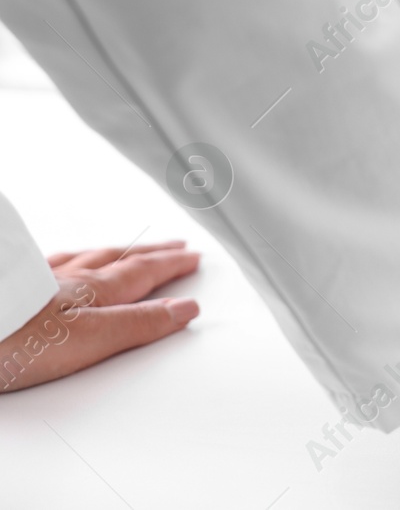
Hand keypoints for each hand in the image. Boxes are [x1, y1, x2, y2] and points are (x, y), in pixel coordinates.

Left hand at [0, 241, 200, 392]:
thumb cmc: (12, 341)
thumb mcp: (88, 339)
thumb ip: (138, 324)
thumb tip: (183, 310)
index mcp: (92, 291)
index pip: (142, 273)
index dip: (170, 265)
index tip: (192, 257)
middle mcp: (65, 280)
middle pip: (116, 259)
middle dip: (149, 253)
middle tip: (174, 246)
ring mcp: (33, 281)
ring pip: (82, 259)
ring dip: (110, 252)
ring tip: (125, 249)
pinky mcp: (7, 291)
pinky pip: (45, 265)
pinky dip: (64, 261)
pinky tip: (58, 263)